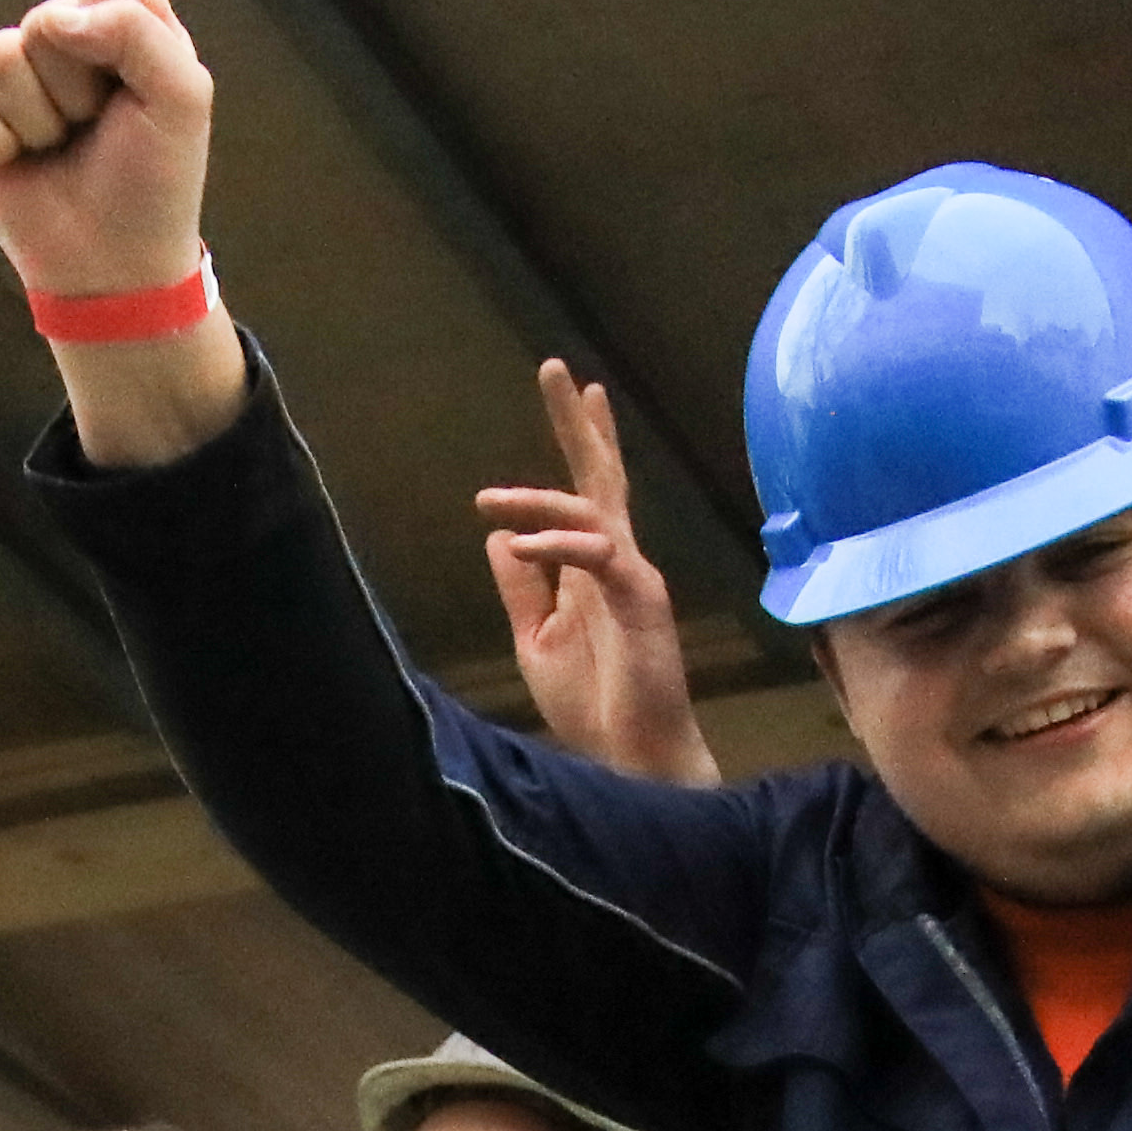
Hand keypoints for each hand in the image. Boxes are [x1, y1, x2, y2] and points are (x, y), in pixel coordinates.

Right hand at [0, 0, 247, 467]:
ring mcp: (17, 84)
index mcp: (123, 31)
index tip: (136, 89)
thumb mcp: (182, 96)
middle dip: (75, 85)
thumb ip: (137, 29)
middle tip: (96, 130)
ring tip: (59, 147)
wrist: (113, 267)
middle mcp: (67, 48)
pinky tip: (19, 163)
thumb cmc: (155, 181)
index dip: (115, 36)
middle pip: (44, 20)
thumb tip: (55, 18)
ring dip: (35, 116)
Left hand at [480, 361, 719, 784]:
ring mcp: (634, 576)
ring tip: (490, 500)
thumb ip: (523, 588)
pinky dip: (556, 546)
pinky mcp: (642, 600)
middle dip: (579, 424)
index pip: (589, 492)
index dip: (583, 439)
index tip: (576, 388)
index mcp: (594, 568)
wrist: (631, 759)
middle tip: (557, 370)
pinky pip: (598, 555)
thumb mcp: (538, 639)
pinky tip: (518, 543)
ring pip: (590, 511)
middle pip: (602, 476)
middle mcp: (618, 561)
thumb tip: (500, 536)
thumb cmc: (593, 706)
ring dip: (537, 500)